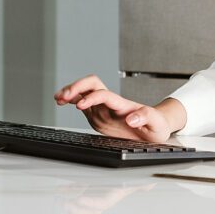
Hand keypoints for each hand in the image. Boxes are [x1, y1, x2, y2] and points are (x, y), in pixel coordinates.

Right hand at [54, 75, 182, 143]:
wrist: (154, 129)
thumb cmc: (156, 125)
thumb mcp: (156, 123)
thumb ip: (146, 117)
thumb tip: (131, 118)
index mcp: (122, 105)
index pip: (103, 94)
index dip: (91, 98)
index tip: (80, 106)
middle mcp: (110, 103)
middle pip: (91, 84)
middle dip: (77, 87)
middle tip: (64, 96)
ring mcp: (103, 108)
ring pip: (84, 91)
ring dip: (71, 91)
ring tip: (58, 97)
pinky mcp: (98, 114)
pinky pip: (81, 102)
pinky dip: (71, 100)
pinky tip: (61, 102)